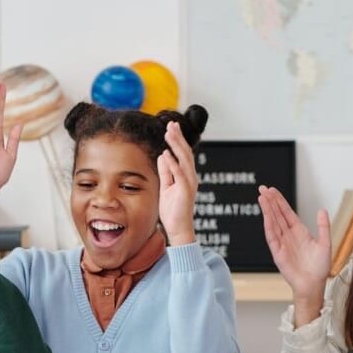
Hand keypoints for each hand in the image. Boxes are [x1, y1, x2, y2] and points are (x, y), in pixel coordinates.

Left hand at [156, 122, 199, 245]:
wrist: (178, 228)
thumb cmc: (172, 210)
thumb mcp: (165, 187)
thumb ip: (165, 172)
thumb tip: (162, 155)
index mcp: (186, 175)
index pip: (182, 153)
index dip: (177, 140)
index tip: (171, 127)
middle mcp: (190, 177)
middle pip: (185, 152)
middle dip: (178, 137)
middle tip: (171, 124)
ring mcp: (189, 183)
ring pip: (184, 160)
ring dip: (176, 145)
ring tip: (169, 133)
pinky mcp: (185, 191)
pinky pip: (179, 174)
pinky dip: (173, 163)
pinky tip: (166, 153)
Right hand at [259, 186, 330, 323]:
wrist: (313, 285)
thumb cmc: (320, 267)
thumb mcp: (325, 243)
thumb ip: (323, 226)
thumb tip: (322, 209)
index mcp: (299, 231)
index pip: (286, 212)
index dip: (279, 201)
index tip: (272, 190)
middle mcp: (288, 235)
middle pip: (277, 214)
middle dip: (270, 201)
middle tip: (262, 188)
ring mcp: (282, 243)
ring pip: (273, 223)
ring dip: (267, 210)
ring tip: (261, 197)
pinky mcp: (278, 253)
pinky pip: (272, 237)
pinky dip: (268, 226)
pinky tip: (266, 216)